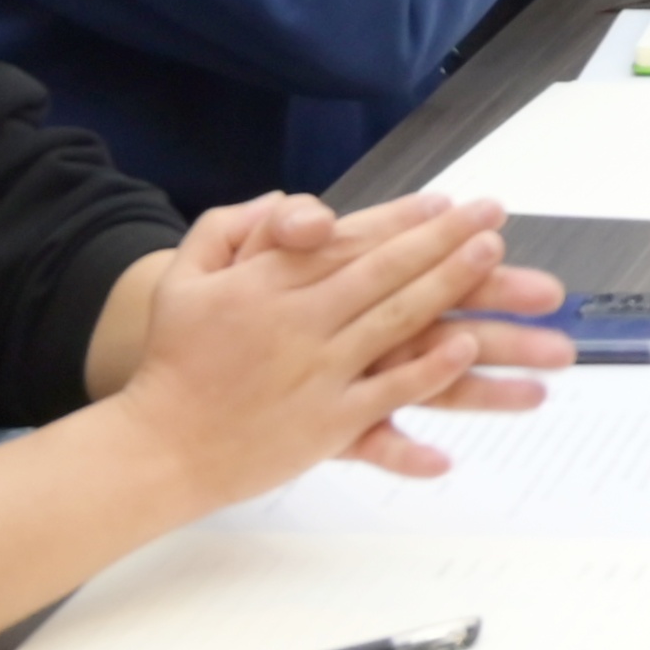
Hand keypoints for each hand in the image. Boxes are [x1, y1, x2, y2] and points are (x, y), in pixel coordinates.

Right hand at [110, 191, 568, 495]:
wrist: (156, 447)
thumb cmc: (172, 359)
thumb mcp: (184, 277)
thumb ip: (232, 228)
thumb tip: (295, 205)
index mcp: (268, 284)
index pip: (348, 242)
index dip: (402, 220)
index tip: (450, 203)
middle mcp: (299, 322)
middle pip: (385, 273)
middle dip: (443, 242)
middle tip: (493, 217)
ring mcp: (317, 374)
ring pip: (396, 325)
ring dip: (449, 289)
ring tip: (494, 262)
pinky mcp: (327, 425)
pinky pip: (387, 397)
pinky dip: (424, 374)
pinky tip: (461, 351)